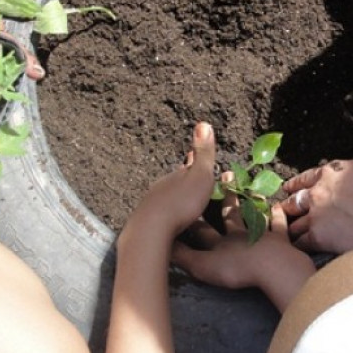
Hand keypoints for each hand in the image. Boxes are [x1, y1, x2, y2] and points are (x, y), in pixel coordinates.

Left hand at [125, 122, 216, 239]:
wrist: (151, 229)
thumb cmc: (181, 202)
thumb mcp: (200, 176)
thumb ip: (203, 153)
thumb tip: (203, 123)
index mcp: (177, 175)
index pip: (188, 164)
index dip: (195, 160)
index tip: (195, 154)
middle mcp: (162, 185)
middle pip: (176, 180)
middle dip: (184, 178)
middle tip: (192, 178)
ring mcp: (153, 203)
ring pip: (167, 195)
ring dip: (175, 195)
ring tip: (183, 198)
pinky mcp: (148, 221)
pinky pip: (161, 213)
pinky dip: (168, 211)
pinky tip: (170, 218)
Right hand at [173, 182, 314, 310]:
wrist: (270, 267)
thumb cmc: (235, 268)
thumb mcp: (202, 266)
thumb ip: (183, 257)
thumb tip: (161, 247)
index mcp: (220, 242)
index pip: (203, 229)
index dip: (194, 218)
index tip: (188, 201)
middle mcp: (239, 233)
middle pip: (231, 213)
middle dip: (227, 197)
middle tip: (226, 174)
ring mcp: (261, 234)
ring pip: (254, 215)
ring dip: (252, 202)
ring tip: (252, 190)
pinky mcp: (280, 241)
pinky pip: (279, 225)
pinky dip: (277, 216)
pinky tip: (277, 208)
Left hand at [280, 144, 352, 252]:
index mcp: (332, 173)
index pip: (306, 177)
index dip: (296, 183)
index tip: (289, 187)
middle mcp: (318, 192)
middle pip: (295, 199)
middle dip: (288, 205)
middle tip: (281, 208)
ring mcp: (315, 215)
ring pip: (294, 222)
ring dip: (289, 226)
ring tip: (284, 231)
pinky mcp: (317, 236)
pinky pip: (300, 242)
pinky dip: (297, 245)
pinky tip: (296, 248)